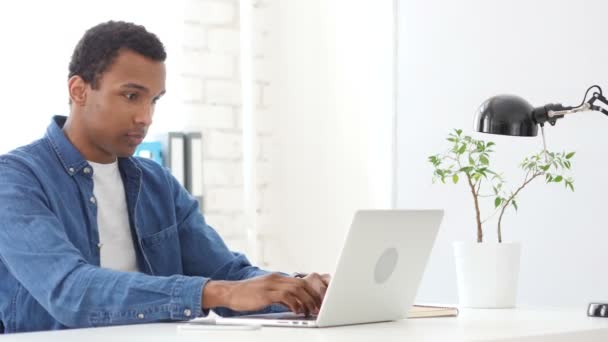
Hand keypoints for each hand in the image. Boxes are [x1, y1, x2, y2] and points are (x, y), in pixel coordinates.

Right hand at [202, 273, 327, 314]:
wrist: (229, 292)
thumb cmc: (247, 295)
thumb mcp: (267, 293)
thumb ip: (281, 296)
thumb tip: (294, 304)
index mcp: (277, 278)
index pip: (300, 281)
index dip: (311, 291)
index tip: (317, 301)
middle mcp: (276, 279)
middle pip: (301, 284)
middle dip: (312, 296)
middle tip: (318, 307)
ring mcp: (270, 285)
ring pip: (296, 289)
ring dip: (306, 301)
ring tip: (309, 311)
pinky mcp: (265, 294)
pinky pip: (285, 296)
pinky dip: (294, 303)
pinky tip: (296, 311)